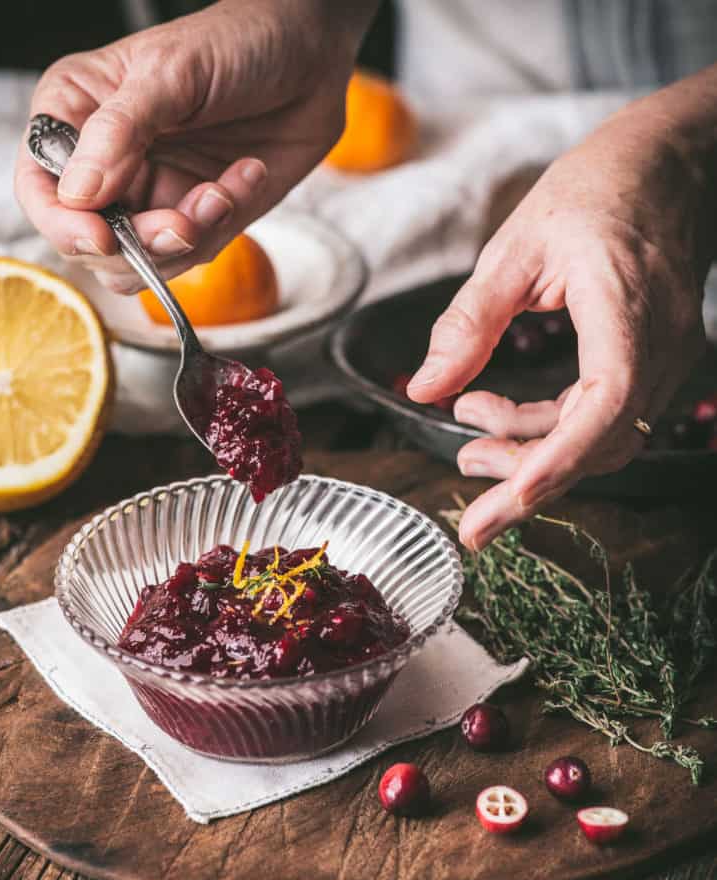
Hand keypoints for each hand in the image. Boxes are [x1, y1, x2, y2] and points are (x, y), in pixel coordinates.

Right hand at [15, 0, 369, 292]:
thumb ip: (120, 132)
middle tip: (183, 223)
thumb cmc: (235, 43)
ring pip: (136, 264)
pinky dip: (221, 225)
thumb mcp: (172, 73)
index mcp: (76, 115)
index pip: (39, 187)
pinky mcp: (194, 218)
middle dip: (137, 244)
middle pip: (86, 243)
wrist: (311, 57)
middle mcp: (104, 164)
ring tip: (222, 192)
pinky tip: (246, 175)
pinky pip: (191, 253)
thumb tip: (77, 194)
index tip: (102, 237)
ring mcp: (149, 195)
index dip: (62, 223)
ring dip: (183, 242)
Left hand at [407, 83, 714, 550]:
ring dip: (534, 449)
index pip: (603, 407)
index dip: (554, 462)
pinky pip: (602, 415)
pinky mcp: (650, 361)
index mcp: (628, 311)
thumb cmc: (598, 188)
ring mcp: (663, 358)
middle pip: (598, 442)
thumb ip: (468, 323)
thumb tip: (424, 389)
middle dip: (528, 469)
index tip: (501, 503)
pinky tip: (498, 409)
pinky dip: (550, 425)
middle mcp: (658, 347)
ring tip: (470, 436)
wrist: (671, 161)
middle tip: (463, 465)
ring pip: (600, 437)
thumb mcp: (515, 248)